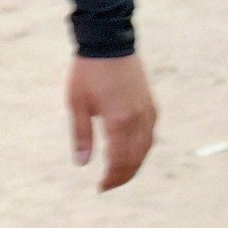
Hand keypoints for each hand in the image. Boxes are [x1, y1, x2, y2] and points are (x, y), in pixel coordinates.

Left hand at [68, 54, 156, 191]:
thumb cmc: (88, 72)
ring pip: (147, 148)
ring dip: (135, 164)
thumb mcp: (77, 103)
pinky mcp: (151, 103)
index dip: (111, 178)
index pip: (119, 161)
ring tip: (121, 173)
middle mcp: (137, 119)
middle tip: (109, 185)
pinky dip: (143, 147)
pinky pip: (151, 133)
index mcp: (118, 121)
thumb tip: (81, 164)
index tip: (101, 187)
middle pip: (135, 159)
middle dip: (123, 176)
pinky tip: (133, 151)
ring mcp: (147, 111)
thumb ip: (81, 135)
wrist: (109, 41)